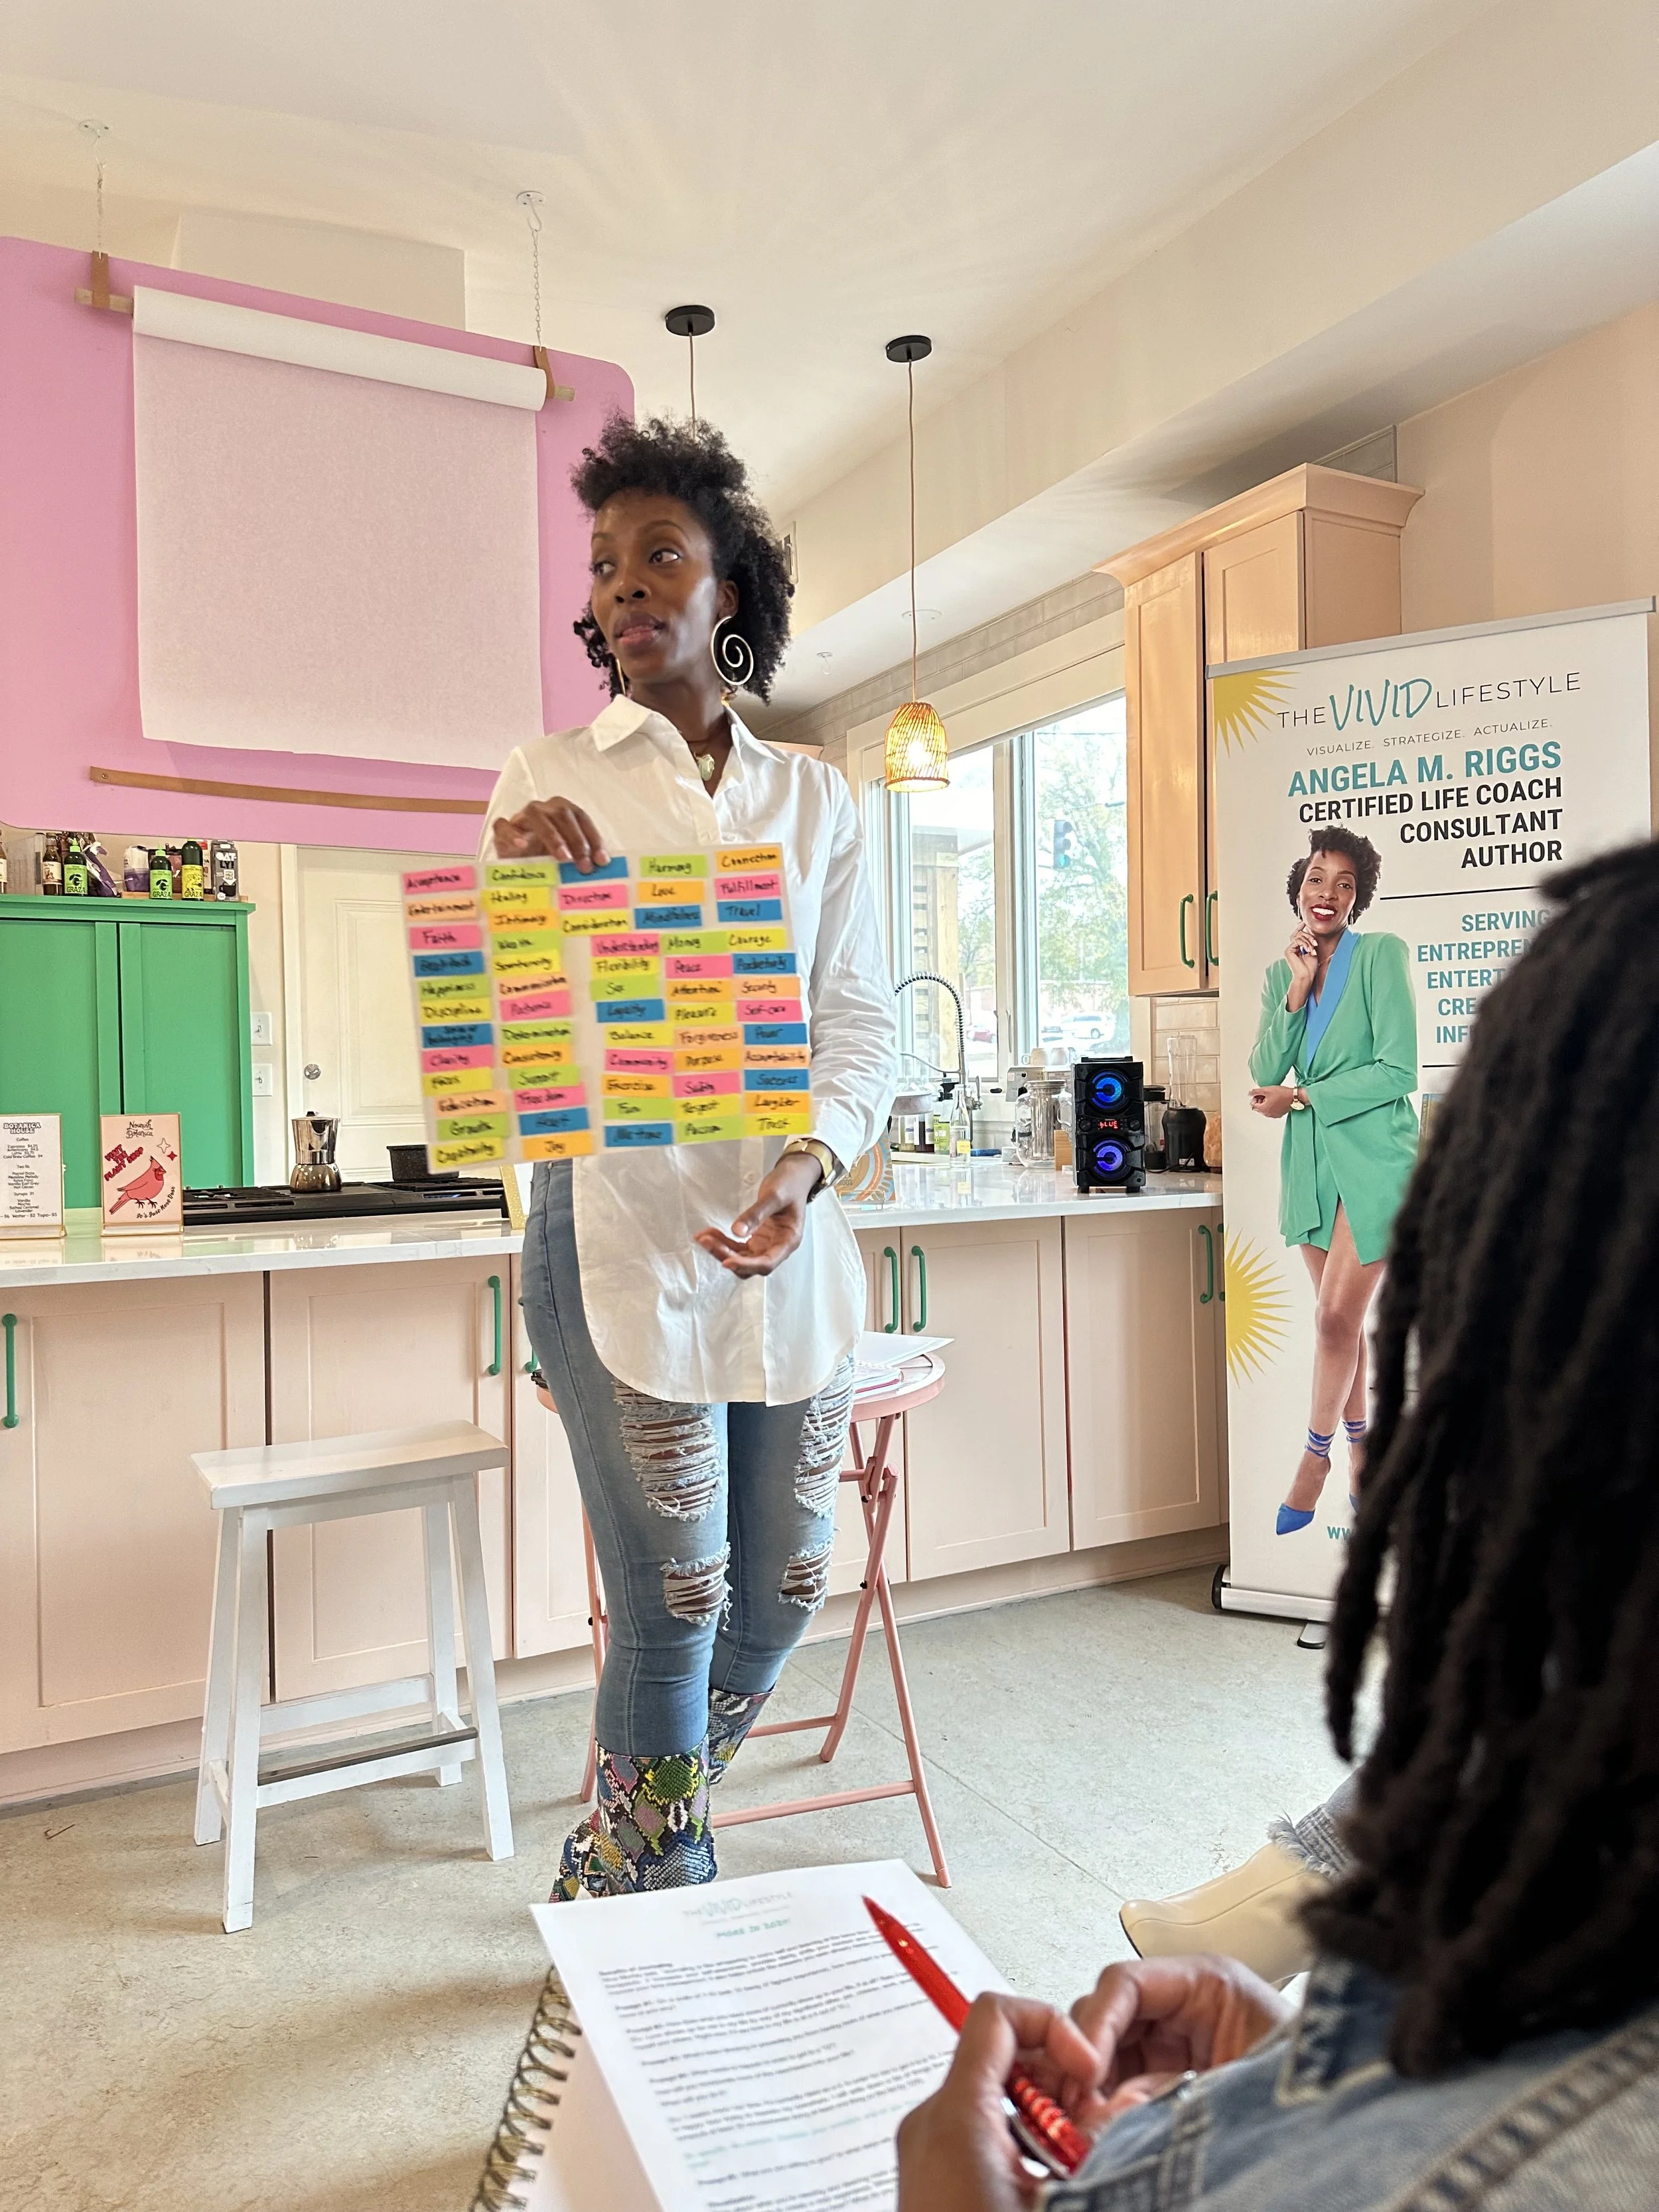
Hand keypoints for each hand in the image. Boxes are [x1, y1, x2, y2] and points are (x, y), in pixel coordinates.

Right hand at [492, 796, 607, 870]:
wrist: (514, 866)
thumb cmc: (544, 859)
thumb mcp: (567, 859)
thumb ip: (582, 857)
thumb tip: (602, 867)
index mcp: (562, 811)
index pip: (581, 817)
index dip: (593, 837)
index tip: (602, 860)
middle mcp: (543, 809)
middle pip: (562, 814)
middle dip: (577, 840)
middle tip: (584, 866)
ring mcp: (521, 818)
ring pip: (535, 815)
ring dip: (553, 836)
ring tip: (563, 858)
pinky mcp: (501, 830)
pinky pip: (503, 825)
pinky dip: (512, 834)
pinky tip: (523, 845)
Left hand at [694, 1153, 821, 1277]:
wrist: (794, 1177)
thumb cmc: (789, 1185)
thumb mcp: (774, 1196)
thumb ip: (756, 1214)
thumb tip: (736, 1231)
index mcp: (788, 1241)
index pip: (767, 1263)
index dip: (746, 1265)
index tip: (726, 1260)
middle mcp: (777, 1248)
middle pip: (750, 1264)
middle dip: (727, 1255)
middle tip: (707, 1241)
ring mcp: (766, 1245)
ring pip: (741, 1258)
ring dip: (721, 1250)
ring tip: (703, 1236)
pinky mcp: (756, 1240)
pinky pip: (737, 1247)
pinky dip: (723, 1242)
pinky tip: (709, 1233)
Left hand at [897, 1992, 1102, 2211]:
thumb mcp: (1057, 2198)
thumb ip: (1094, 2141)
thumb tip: (1131, 2108)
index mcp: (955, 2116)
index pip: (996, 2015)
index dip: (1052, 2025)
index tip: (1085, 2067)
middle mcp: (930, 2123)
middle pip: (999, 2053)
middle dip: (1053, 2074)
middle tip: (1089, 2118)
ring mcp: (925, 2148)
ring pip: (993, 2091)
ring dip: (1041, 2109)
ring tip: (1074, 2154)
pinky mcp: (930, 2172)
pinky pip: (979, 2125)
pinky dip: (1019, 2133)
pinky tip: (1047, 2174)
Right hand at [1070, 1956, 1290, 2123]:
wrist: (1334, 2118)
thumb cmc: (1311, 2087)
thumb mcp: (1238, 2083)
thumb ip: (1168, 2095)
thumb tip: (1103, 2115)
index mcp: (1208, 1984)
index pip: (1127, 1982)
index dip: (1096, 2021)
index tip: (1086, 2067)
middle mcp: (1182, 2007)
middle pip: (1106, 2014)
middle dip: (1084, 2057)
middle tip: (1079, 2104)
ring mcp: (1172, 2042)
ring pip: (1105, 2051)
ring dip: (1090, 2085)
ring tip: (1090, 2121)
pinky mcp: (1166, 2077)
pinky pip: (1120, 2084)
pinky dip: (1105, 2105)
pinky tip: (1103, 2125)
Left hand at [1248, 1085, 1297, 1119]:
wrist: (1294, 1097)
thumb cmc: (1282, 1094)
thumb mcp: (1266, 1090)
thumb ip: (1256, 1092)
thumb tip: (1250, 1093)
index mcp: (1263, 1109)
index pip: (1253, 1105)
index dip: (1255, 1098)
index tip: (1259, 1093)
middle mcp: (1268, 1114)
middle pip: (1259, 1108)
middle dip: (1260, 1101)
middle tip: (1265, 1094)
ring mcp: (1274, 1115)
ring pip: (1265, 1109)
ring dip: (1266, 1103)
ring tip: (1271, 1096)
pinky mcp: (1279, 1114)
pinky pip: (1272, 1110)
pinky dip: (1271, 1106)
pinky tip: (1276, 1099)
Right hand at [1284, 928, 1318, 1011]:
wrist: (1307, 975)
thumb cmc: (1311, 967)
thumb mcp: (1312, 950)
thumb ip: (1309, 941)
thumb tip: (1309, 931)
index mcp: (1297, 948)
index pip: (1297, 934)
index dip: (1300, 928)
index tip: (1304, 922)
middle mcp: (1292, 948)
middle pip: (1299, 934)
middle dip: (1309, 937)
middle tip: (1315, 944)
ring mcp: (1289, 949)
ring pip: (1299, 936)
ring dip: (1308, 942)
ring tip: (1313, 950)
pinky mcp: (1288, 950)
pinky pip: (1297, 940)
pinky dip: (1305, 944)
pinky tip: (1309, 950)